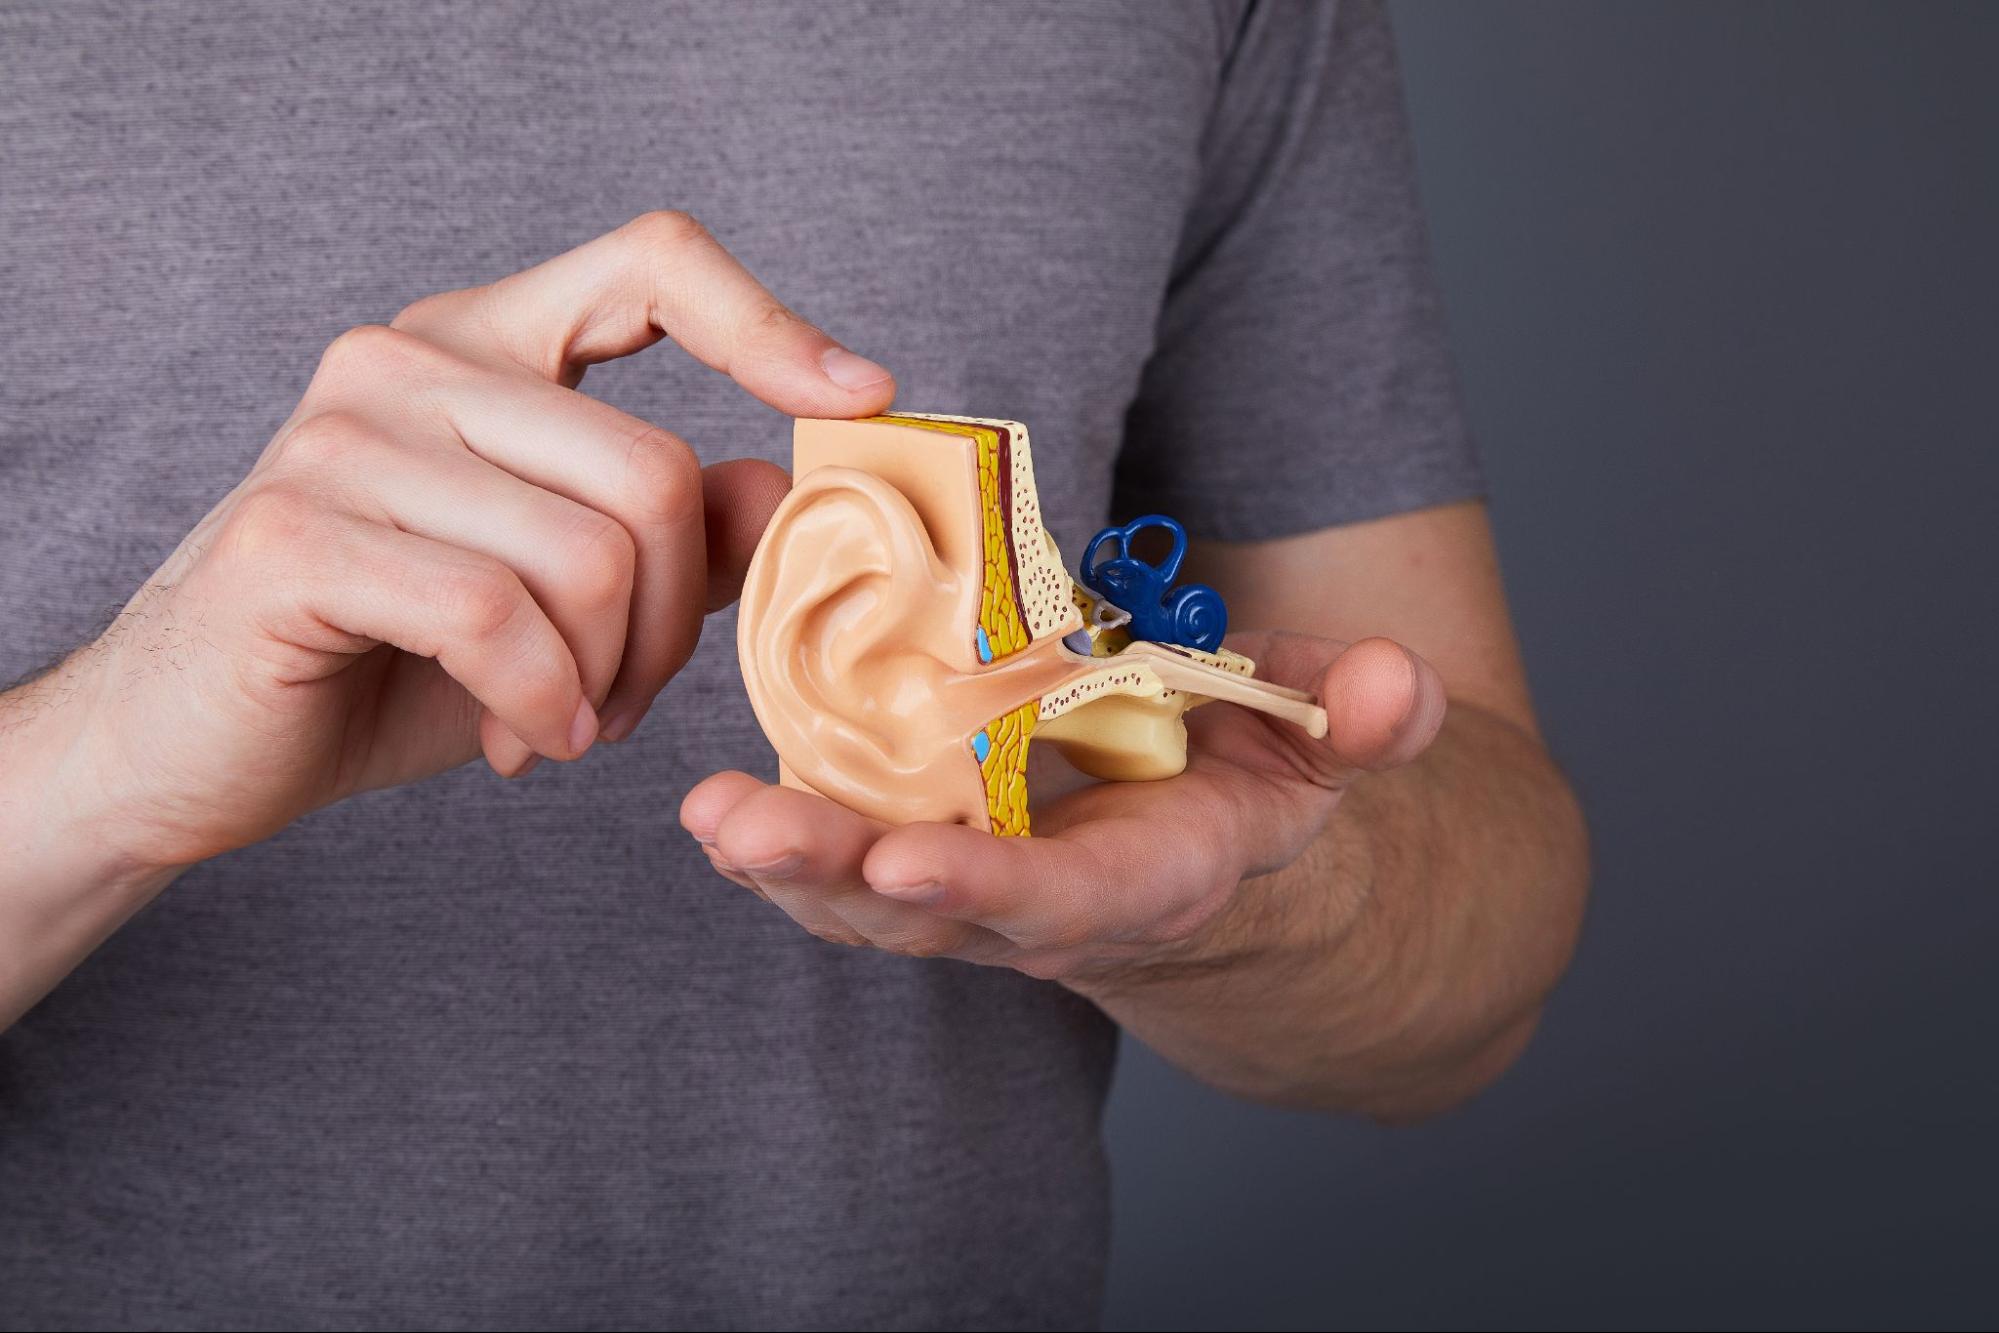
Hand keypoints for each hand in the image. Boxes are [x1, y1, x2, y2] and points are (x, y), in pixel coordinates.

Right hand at [40, 212, 894, 871]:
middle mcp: (409, 359)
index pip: (650, 263)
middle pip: (653, 473)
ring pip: (589, 556)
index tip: (862, 398)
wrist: (198, 744)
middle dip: (674, 625)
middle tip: (624, 703)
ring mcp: (343, 435)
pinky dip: (537, 703)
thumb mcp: (565, 601)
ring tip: (560, 724)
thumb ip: (676, 541)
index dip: (769, 323)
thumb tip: (790, 491)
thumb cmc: (390, 661)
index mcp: (483, 344)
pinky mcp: (297, 533)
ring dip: (605, 683)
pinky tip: (517, 742)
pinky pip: (497, 617)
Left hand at [680, 632, 1446, 987]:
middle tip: (738, 829)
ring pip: (869, 900)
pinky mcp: (934, 855)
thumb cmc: (1260, 786)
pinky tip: (715, 802)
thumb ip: (1364, 717)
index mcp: (1149, 878)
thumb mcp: (1326, 746)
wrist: (1214, 853)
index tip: (905, 865)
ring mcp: (980, 892)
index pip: (1065, 901)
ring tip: (703, 815)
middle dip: (835, 876)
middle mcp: (1049, 905)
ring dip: (784, 862)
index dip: (988, 890)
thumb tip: (1401, 687)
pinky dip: (784, 841)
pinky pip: (849, 861)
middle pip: (932, 912)